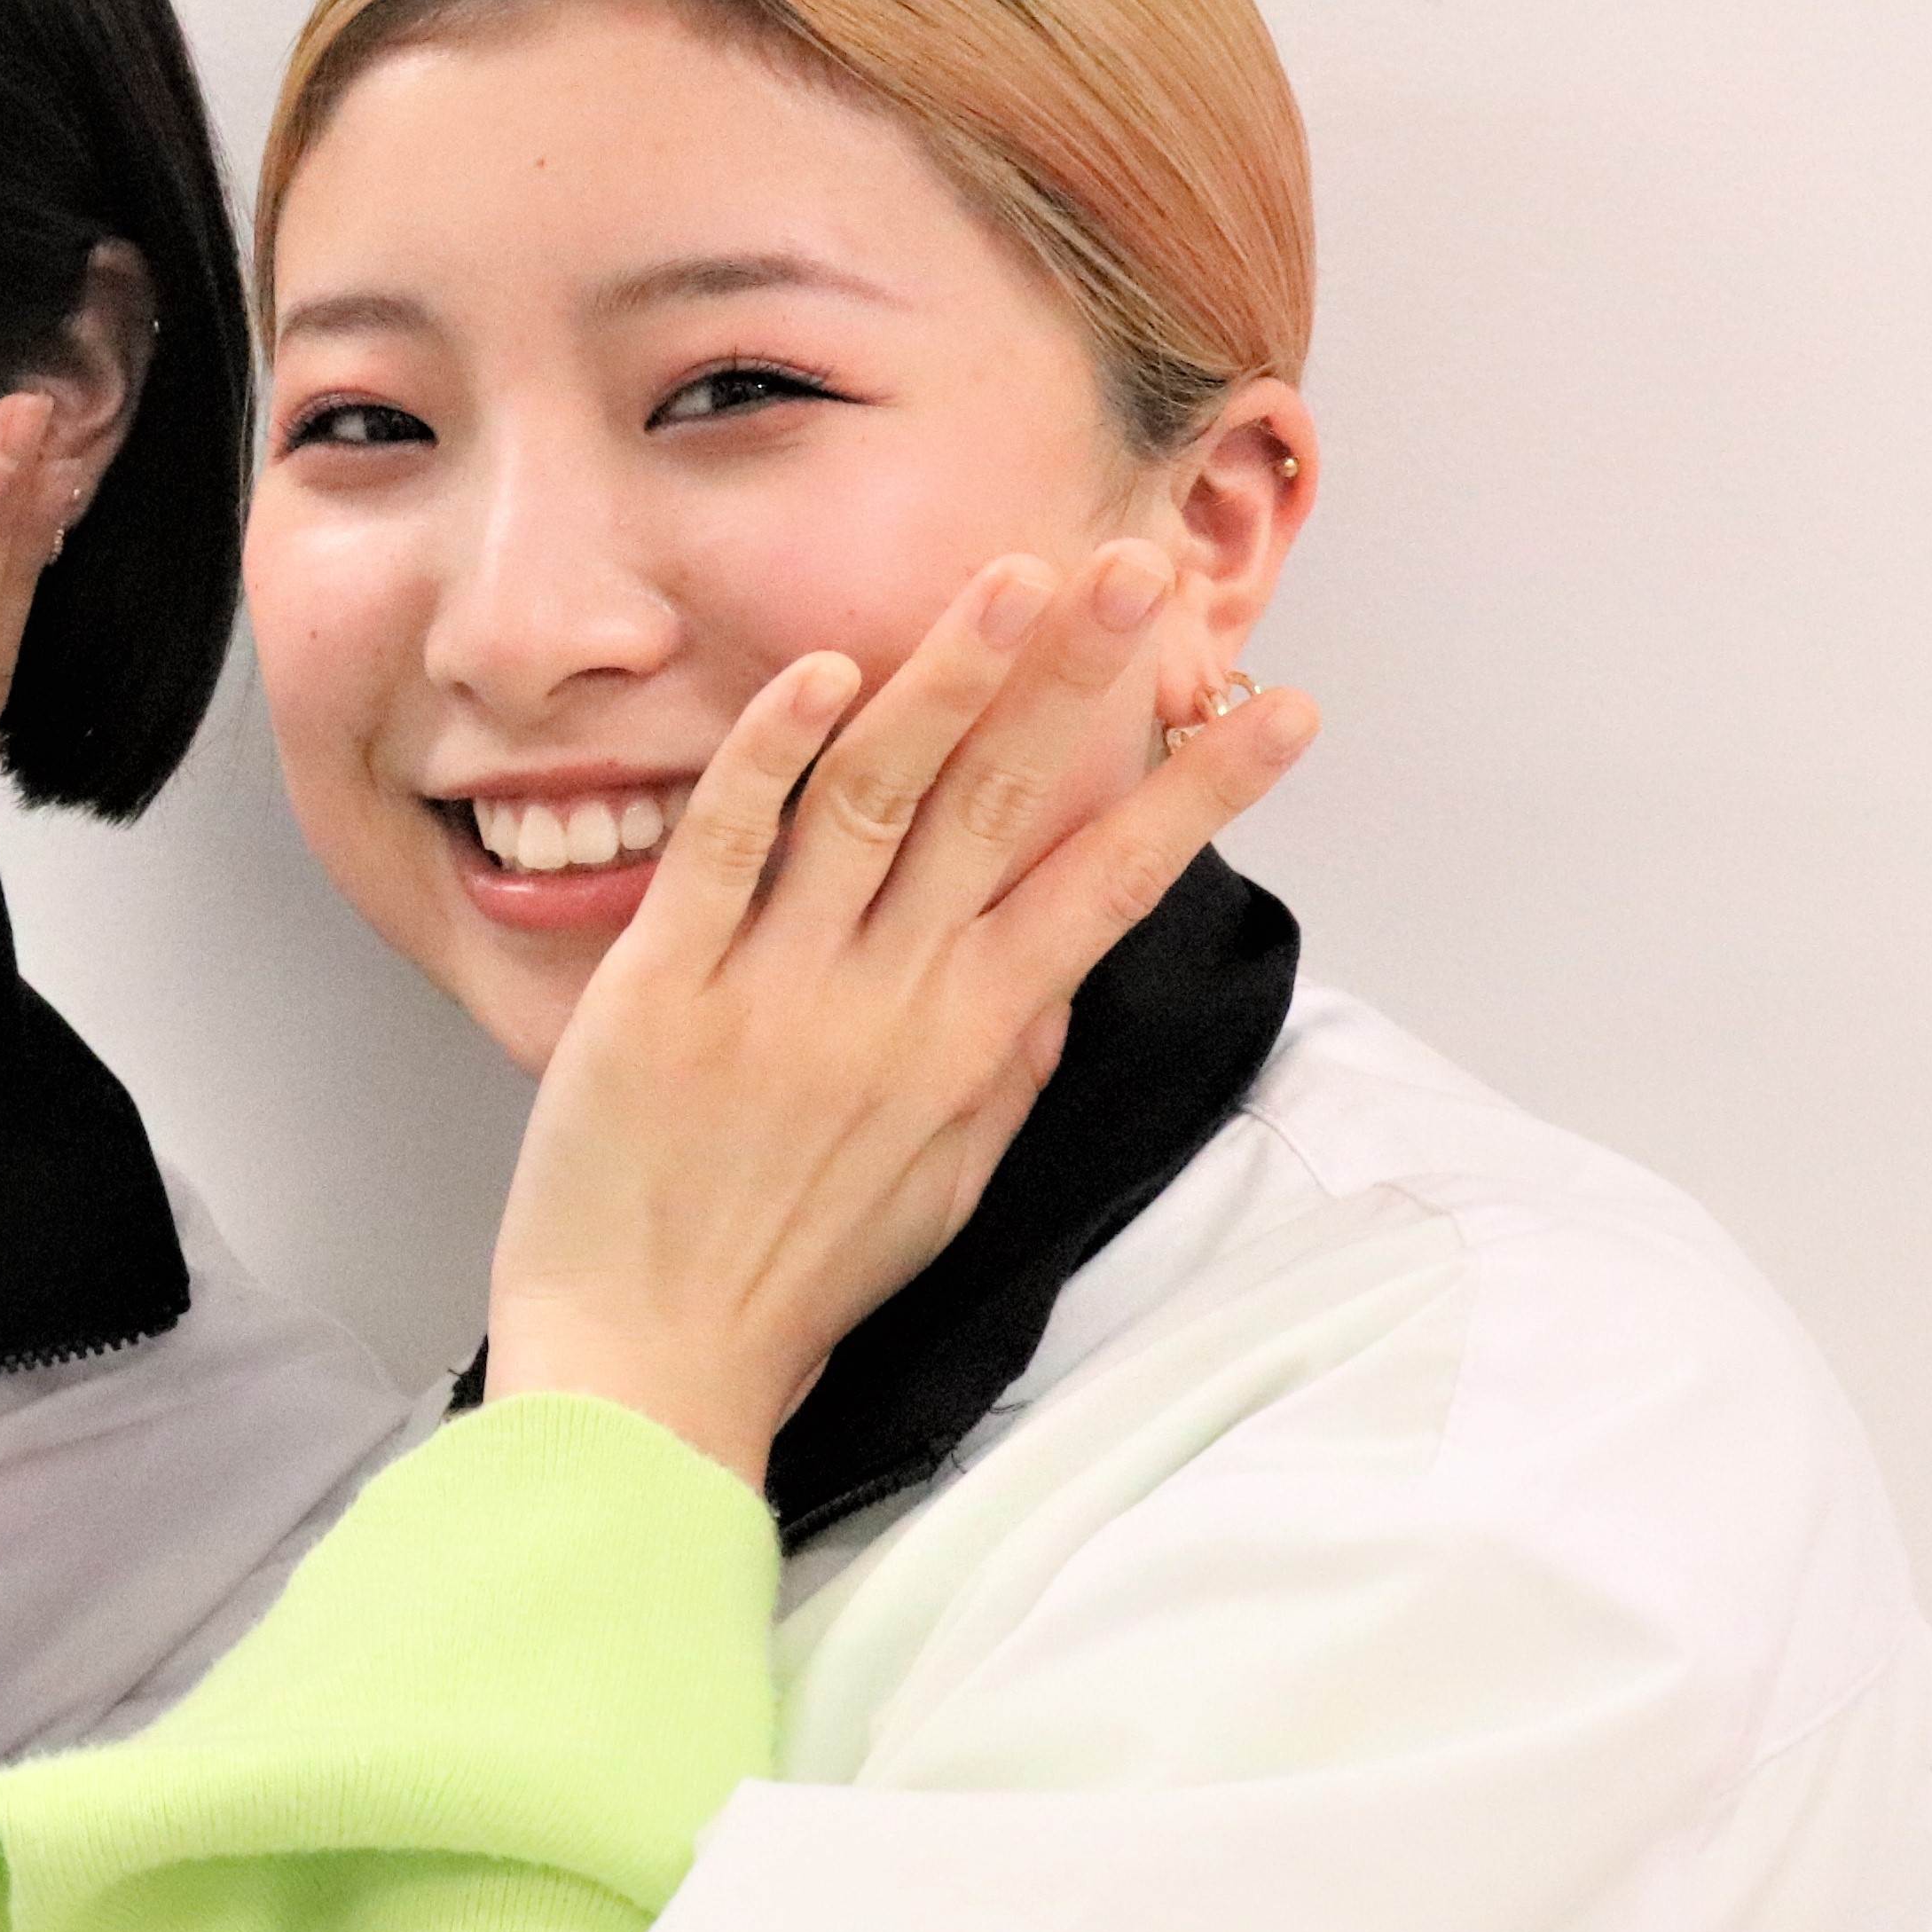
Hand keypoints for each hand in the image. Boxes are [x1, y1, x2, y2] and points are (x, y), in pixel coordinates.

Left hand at [484, 538, 1317, 1480]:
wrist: (652, 1365)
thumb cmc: (797, 1274)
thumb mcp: (945, 1175)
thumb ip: (1006, 1059)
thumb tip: (1061, 964)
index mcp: (973, 1045)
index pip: (1111, 885)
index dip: (1198, 787)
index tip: (1280, 703)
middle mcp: (891, 1004)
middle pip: (1006, 805)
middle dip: (1082, 677)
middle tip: (1140, 566)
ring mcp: (775, 990)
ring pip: (876, 798)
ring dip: (950, 677)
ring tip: (1014, 578)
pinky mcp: (661, 991)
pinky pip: (725, 847)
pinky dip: (774, 753)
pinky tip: (825, 671)